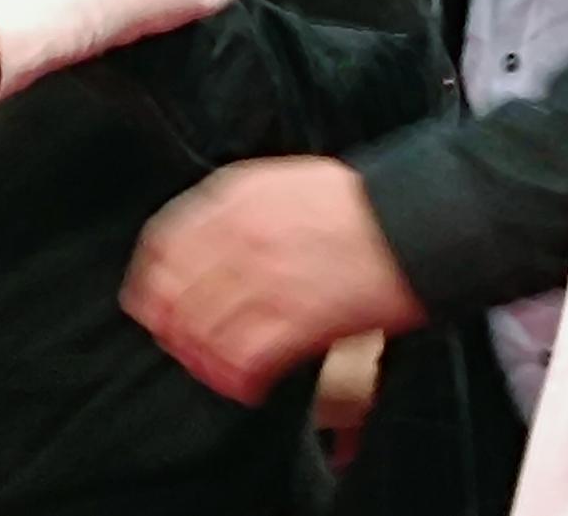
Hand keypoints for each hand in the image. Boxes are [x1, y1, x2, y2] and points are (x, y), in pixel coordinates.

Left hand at [119, 157, 425, 404]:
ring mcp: (266, 277)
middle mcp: (240, 235)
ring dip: (202, 357)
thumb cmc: (359, 204)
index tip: (150, 299)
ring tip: (213, 371)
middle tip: (178, 343)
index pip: (164, 241)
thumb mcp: (284, 181)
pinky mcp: (298, 318)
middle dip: (170, 324)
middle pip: (175, 290)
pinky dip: (237, 377)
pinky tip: (245, 386)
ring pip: (202, 328)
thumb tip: (208, 241)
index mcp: (236, 196)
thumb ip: (239, 207)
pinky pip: (244, 357)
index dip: (151, 279)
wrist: (416, 221)